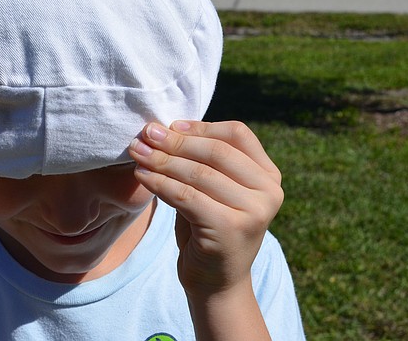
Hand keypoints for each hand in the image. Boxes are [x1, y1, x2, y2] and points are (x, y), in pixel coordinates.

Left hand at [129, 120, 282, 297]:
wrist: (215, 282)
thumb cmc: (208, 226)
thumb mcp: (212, 187)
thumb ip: (200, 159)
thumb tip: (162, 127)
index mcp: (268, 175)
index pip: (237, 134)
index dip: (201, 127)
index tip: (169, 125)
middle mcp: (269, 192)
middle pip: (216, 151)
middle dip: (175, 142)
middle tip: (145, 135)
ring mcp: (254, 212)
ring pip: (199, 173)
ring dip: (162, 161)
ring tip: (137, 153)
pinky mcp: (230, 228)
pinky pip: (187, 196)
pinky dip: (160, 183)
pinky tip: (142, 176)